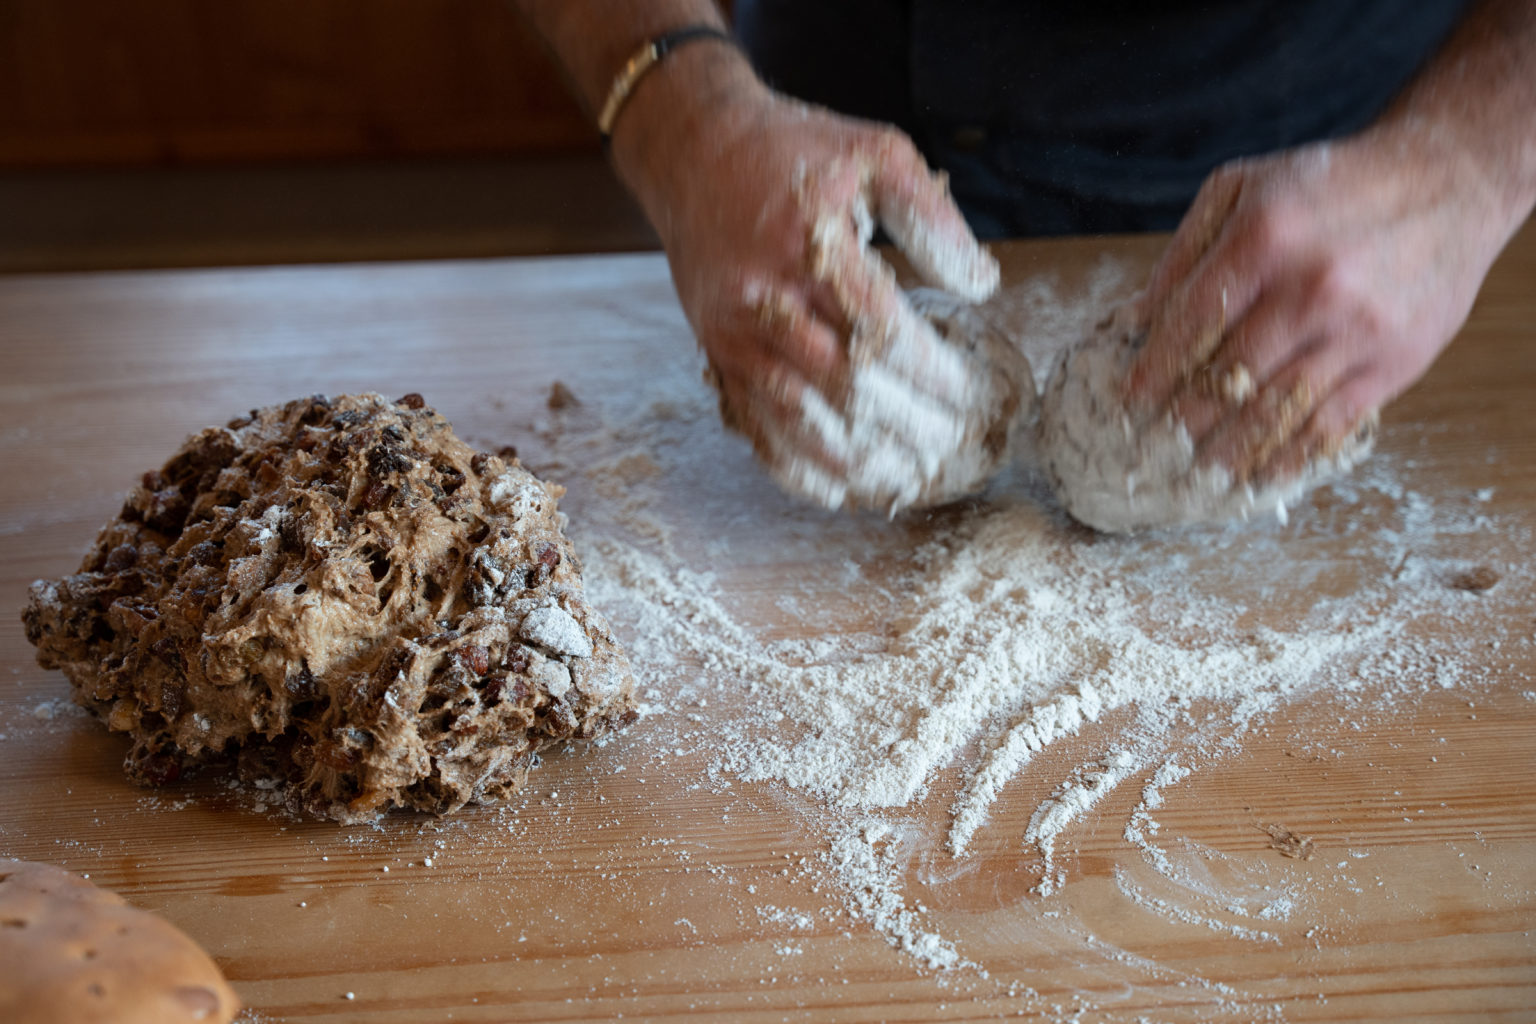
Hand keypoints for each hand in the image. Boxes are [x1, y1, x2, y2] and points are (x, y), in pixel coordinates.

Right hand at [611, 47, 1001, 510]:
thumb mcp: (877, 153)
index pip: (881, 331)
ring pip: (799, 418)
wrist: (693, 152)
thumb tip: (981, 286)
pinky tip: (837, 489)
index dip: (929, 373)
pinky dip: (796, 467)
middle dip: (905, 424)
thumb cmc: (794, 151)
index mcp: (812, 247)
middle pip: (845, 386)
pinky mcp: (718, 354)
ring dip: (857, 459)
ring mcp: (736, 334)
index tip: (967, 393)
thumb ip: (933, 219)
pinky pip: (756, 426)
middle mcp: (767, 299)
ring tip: (906, 476)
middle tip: (951, 443)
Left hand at [1123, 125, 1513, 484]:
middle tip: (1155, 449)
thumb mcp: (1244, 187)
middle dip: (1184, 420)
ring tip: (1197, 475)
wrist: (1449, 180)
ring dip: (1230, 451)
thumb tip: (1133, 320)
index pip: (1192, 322)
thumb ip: (1185, 253)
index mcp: (1265, 238)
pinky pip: (1331, 424)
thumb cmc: (1330, 186)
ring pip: (1276, 410)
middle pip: (1229, 375)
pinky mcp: (1395, 361)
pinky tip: (1261, 475)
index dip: (1155, 370)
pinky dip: (1291, 457)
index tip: (1131, 402)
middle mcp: (1311, 286)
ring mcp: (1357, 329)